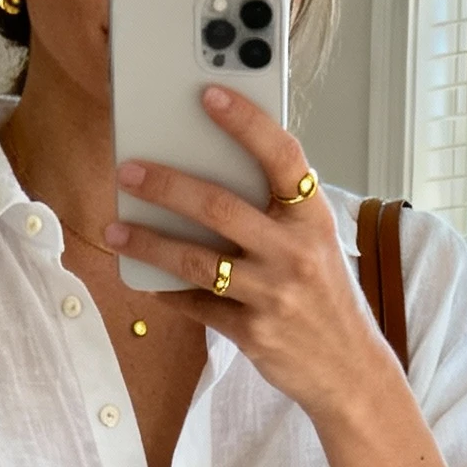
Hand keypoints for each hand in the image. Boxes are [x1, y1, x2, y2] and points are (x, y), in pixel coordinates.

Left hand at [106, 84, 397, 425]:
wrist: (349, 369)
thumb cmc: (325, 297)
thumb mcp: (316, 244)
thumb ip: (277, 214)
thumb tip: (210, 180)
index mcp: (312, 218)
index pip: (281, 156)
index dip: (246, 123)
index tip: (209, 96)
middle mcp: (294, 252)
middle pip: (220, 208)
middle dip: (167, 187)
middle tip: (129, 173)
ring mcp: (273, 295)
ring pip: (198, 261)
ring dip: (150, 244)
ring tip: (117, 231)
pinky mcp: (253, 333)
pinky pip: (199, 306)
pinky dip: (168, 292)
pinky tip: (145, 280)